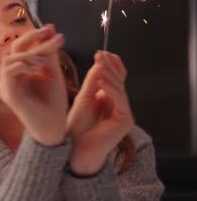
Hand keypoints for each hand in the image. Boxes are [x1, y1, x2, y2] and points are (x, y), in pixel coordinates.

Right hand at [0, 24, 68, 146]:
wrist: (53, 129)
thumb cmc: (54, 104)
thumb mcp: (54, 73)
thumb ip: (50, 54)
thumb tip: (51, 29)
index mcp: (20, 71)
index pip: (24, 48)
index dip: (37, 37)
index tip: (54, 31)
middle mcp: (10, 77)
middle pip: (14, 48)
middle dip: (31, 38)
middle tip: (48, 32)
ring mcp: (7, 86)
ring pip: (10, 59)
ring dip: (28, 55)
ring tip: (44, 61)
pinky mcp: (7, 94)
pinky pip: (8, 72)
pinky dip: (22, 65)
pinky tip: (37, 67)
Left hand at [66, 51, 134, 175]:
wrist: (74, 148)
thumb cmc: (76, 125)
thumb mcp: (83, 98)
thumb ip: (92, 81)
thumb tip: (100, 62)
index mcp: (110, 99)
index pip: (114, 78)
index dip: (110, 65)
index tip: (100, 53)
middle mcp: (120, 105)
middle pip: (119, 81)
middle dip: (110, 66)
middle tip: (101, 54)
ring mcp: (124, 113)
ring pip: (120, 89)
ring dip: (110, 74)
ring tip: (100, 63)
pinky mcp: (126, 121)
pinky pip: (120, 101)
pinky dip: (111, 89)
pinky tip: (102, 80)